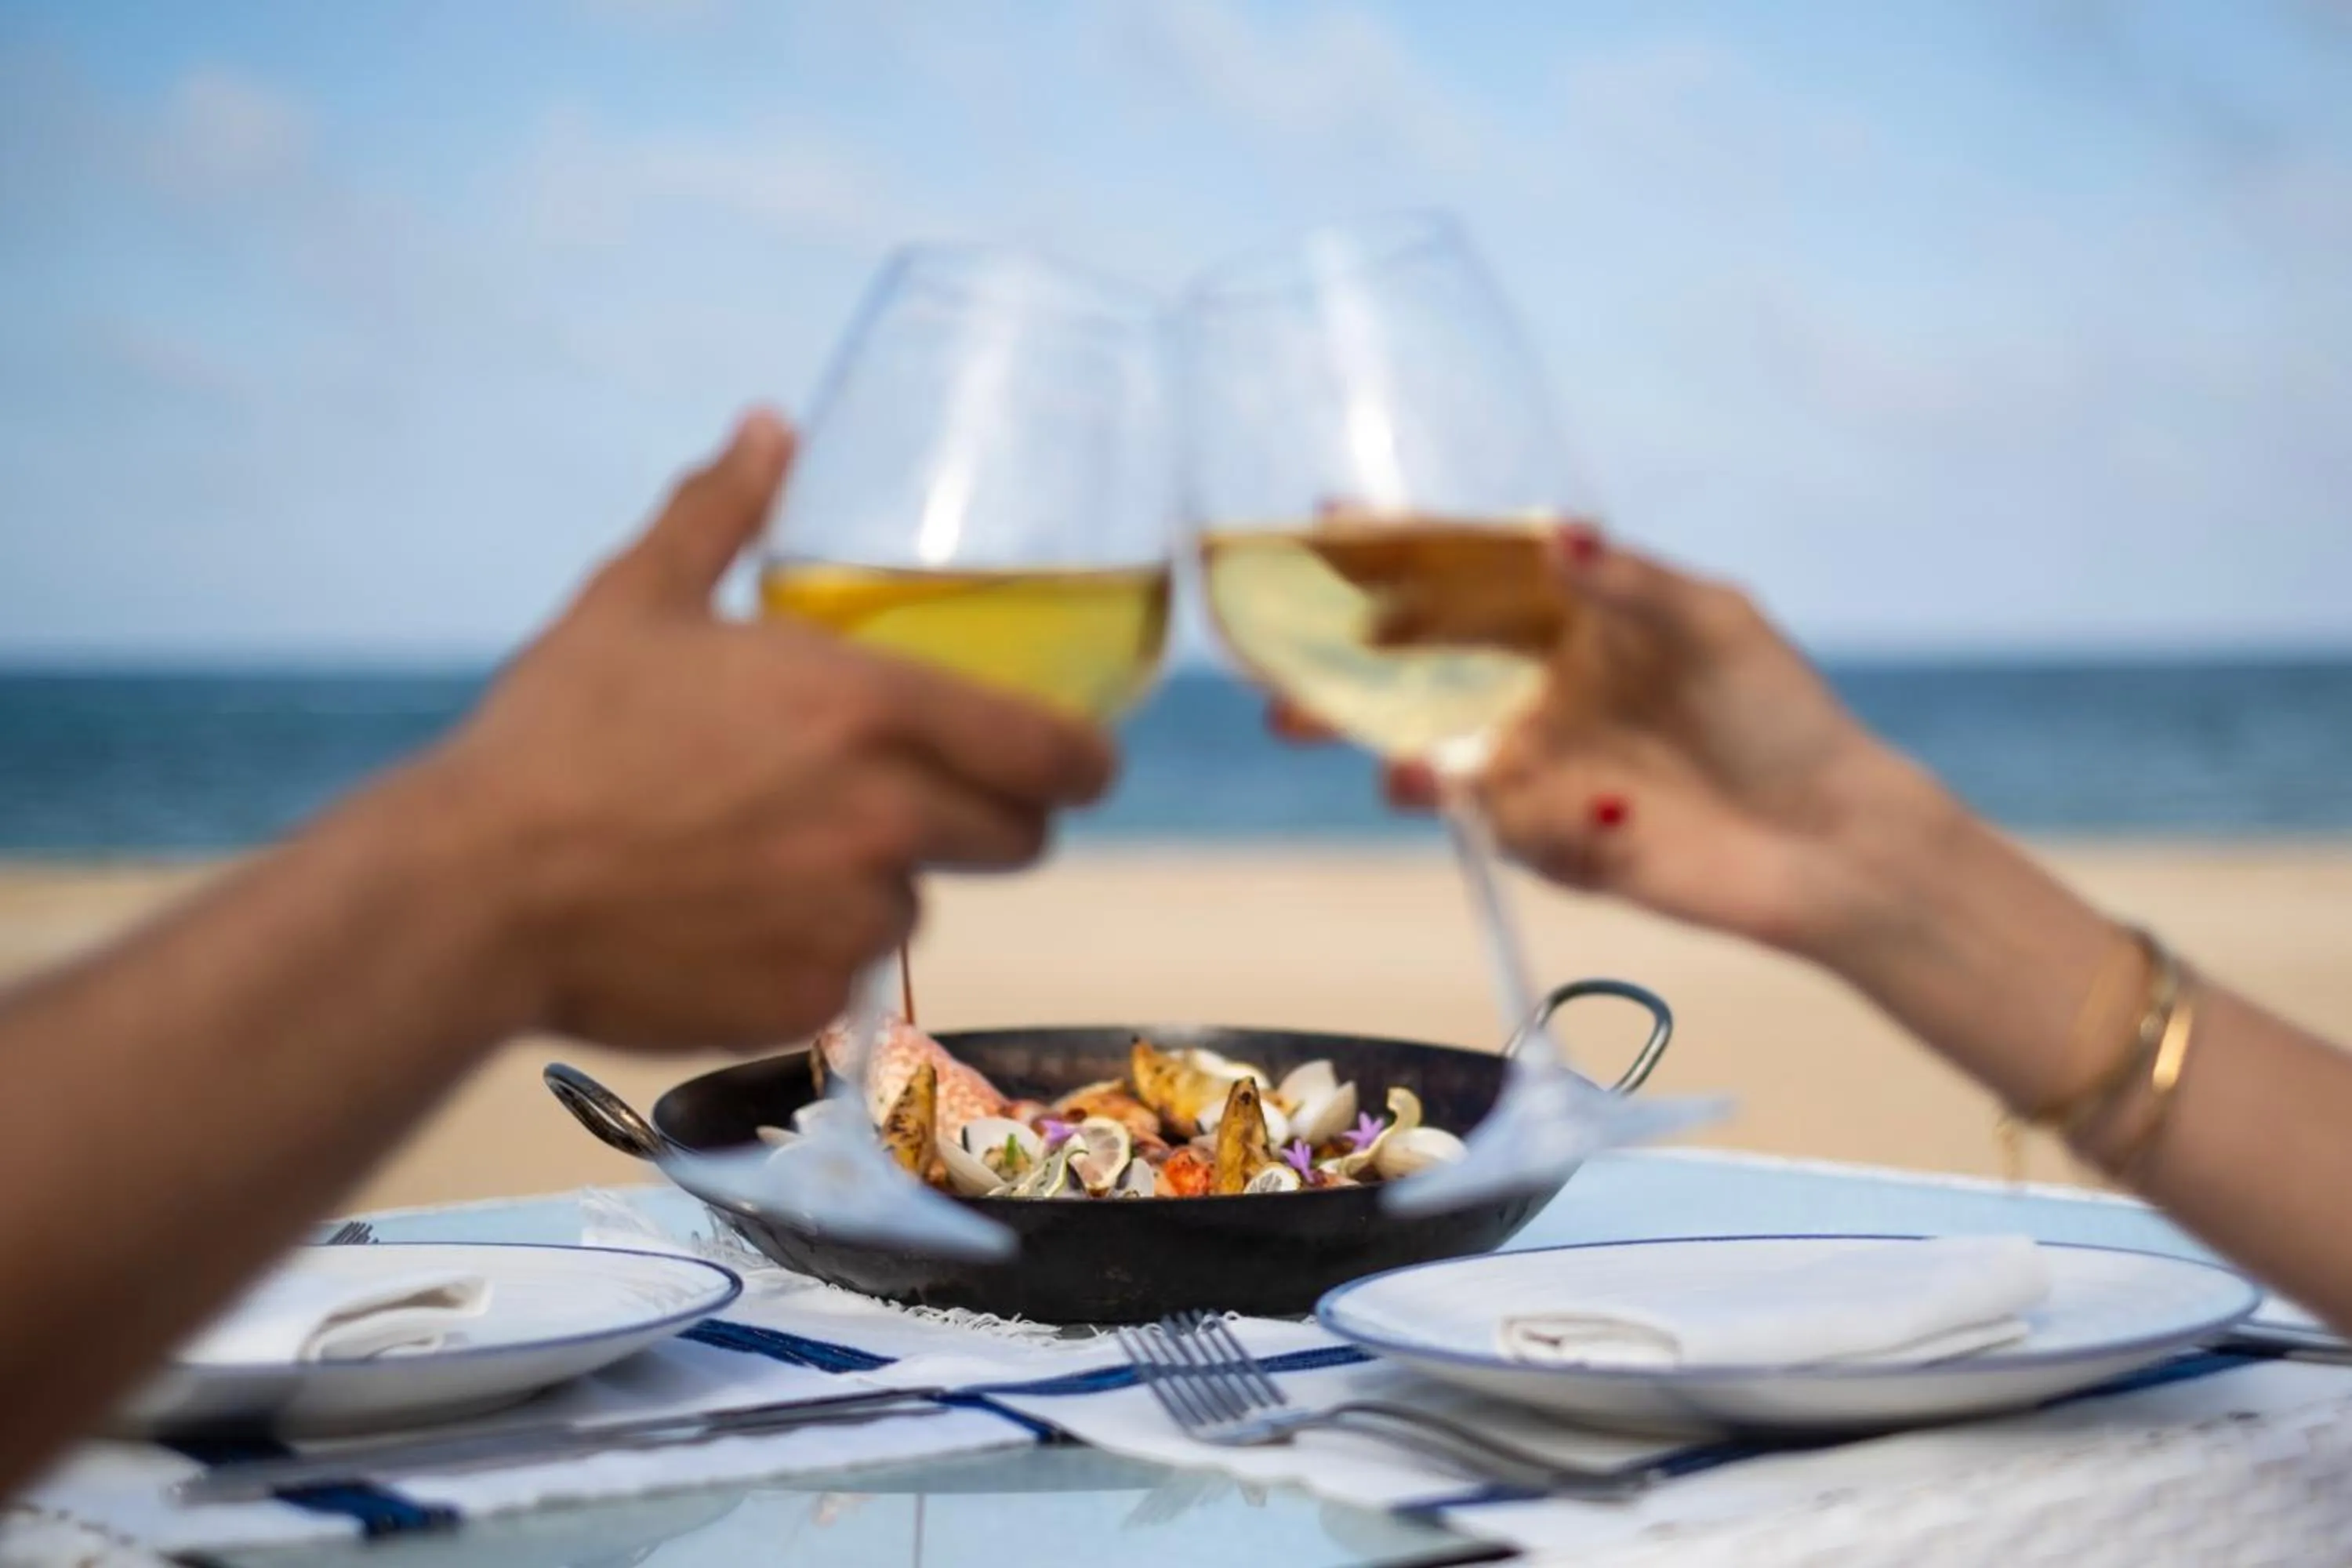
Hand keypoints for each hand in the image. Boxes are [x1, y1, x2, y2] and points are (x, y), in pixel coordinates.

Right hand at [424, 411, 1112, 1048]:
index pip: (1056, 752)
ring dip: (880, 884)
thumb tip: (771, 426)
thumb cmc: (555, 735)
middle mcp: (884, 819)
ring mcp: (851, 921)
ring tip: (773, 855)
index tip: (1080, 762)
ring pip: (920, 906)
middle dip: (990, 819)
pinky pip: (850, 976)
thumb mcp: (639, 599)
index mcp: (868, 709)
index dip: (1084, 761)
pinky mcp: (811, 1002)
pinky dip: (812, 953)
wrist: (472, 893)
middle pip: (1019, 839)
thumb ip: (723, 509)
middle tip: (925, 800)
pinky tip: (728, 918)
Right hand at [1271, 524, 1934, 953]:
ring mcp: (1535, 770)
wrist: (1830, 842)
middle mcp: (1534, 693)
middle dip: (1339, 677)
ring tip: (1392, 761)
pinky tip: (1546, 799)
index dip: (1391, 551)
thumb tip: (1550, 532)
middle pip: (1413, 676)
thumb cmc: (1780, 715)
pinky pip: (1502, 825)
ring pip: (1432, 756)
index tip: (1324, 520)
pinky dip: (1510, 812)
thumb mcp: (1711, 620)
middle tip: (1277, 679)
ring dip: (1393, 756)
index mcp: (1565, 623)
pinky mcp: (1550, 844)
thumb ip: (1625, 580)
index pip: (1460, 578)